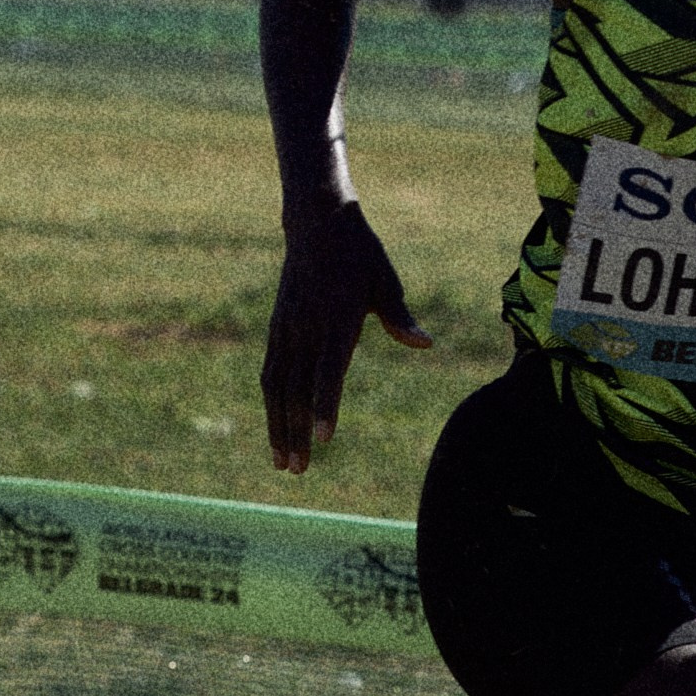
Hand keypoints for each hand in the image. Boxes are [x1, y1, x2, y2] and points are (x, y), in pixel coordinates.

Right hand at [260, 199, 430, 474]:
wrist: (316, 225)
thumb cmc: (359, 255)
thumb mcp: (384, 281)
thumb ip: (399, 317)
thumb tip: (425, 343)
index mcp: (335, 318)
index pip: (328, 370)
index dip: (324, 405)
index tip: (324, 438)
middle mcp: (304, 328)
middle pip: (296, 389)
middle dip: (296, 432)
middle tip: (300, 470)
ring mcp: (286, 330)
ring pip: (277, 388)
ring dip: (278, 427)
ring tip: (283, 464)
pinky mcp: (277, 330)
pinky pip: (270, 374)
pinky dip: (271, 406)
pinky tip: (275, 431)